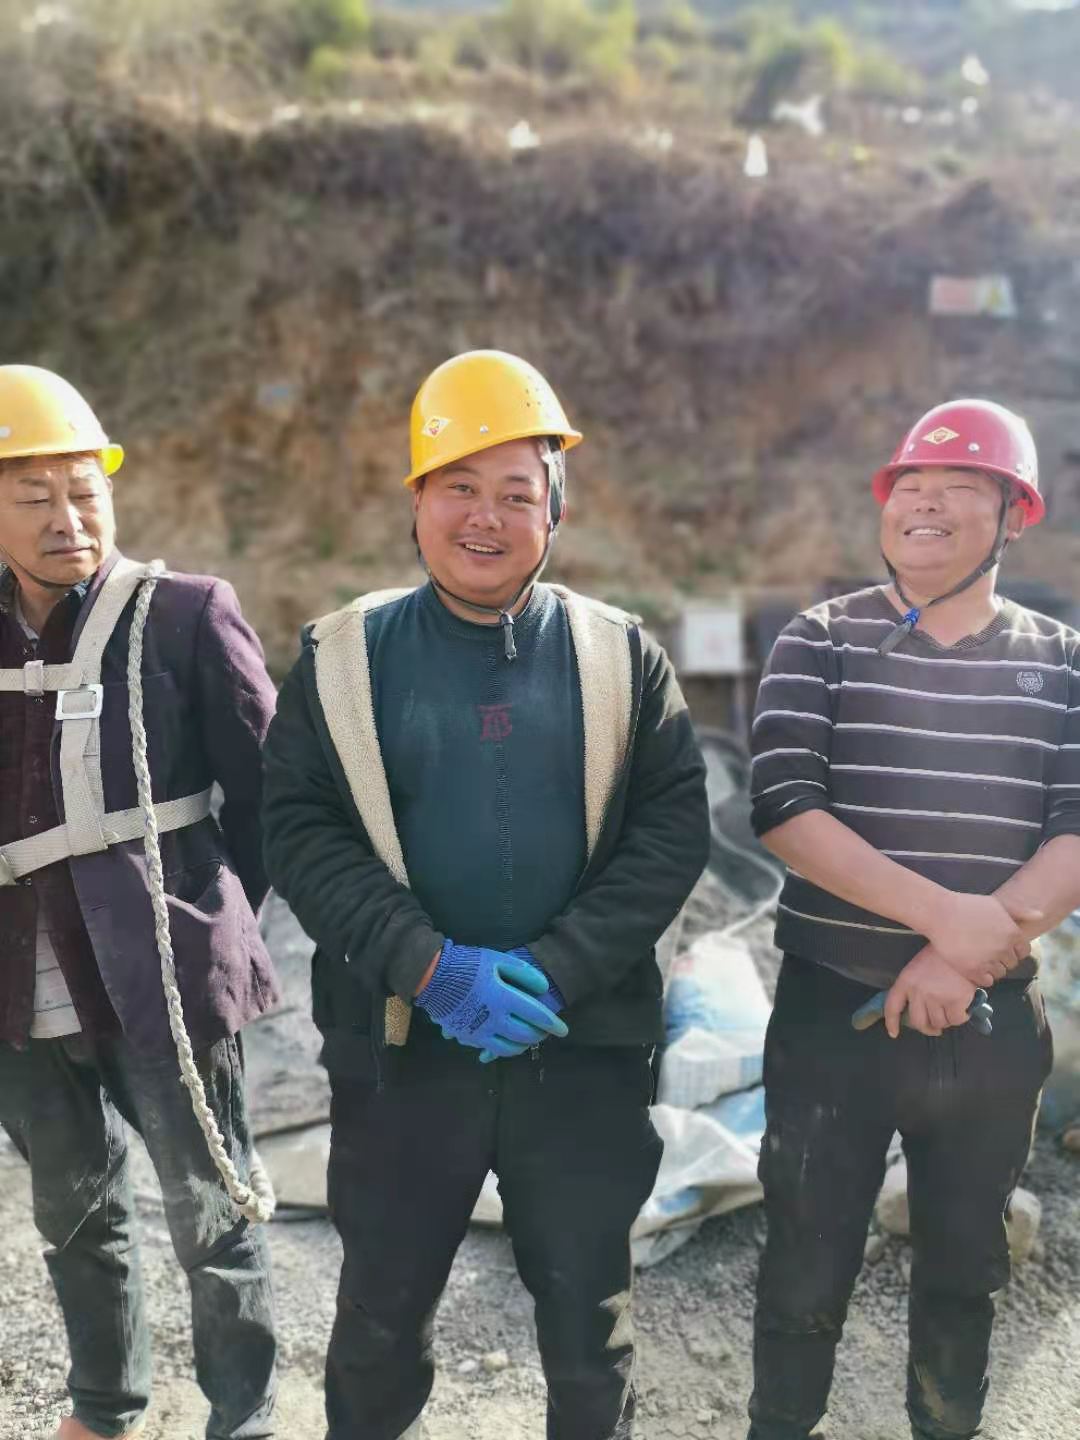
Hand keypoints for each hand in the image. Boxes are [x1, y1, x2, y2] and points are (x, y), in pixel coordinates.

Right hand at [415, 942, 568, 1058]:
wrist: (432, 977)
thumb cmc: (467, 964)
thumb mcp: (496, 960)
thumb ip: (522, 973)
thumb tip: (543, 988)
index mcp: (504, 998)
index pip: (536, 1015)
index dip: (552, 1024)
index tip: (563, 1030)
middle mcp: (494, 1020)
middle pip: (524, 1035)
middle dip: (539, 1035)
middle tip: (546, 1032)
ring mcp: (479, 1032)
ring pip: (508, 1048)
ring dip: (522, 1045)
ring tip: (528, 1039)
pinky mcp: (467, 1037)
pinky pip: (490, 1049)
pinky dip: (503, 1048)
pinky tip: (506, 1042)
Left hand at [884, 947, 976, 1038]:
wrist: (962, 944)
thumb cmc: (942, 953)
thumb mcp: (920, 965)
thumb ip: (916, 986)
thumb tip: (921, 1009)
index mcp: (906, 980)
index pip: (892, 1006)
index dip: (892, 1022)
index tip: (894, 1033)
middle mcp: (917, 992)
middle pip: (918, 1022)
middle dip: (928, 1029)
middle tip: (936, 1028)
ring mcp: (936, 997)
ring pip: (939, 1023)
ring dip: (946, 1021)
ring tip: (952, 1010)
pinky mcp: (955, 1001)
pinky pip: (956, 1020)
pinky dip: (961, 1018)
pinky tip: (964, 1009)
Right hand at [924, 893, 1039, 985]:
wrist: (940, 913)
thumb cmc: (968, 907)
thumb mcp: (996, 904)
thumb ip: (1019, 910)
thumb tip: (1040, 915)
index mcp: (1012, 933)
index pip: (1022, 952)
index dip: (1011, 950)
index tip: (997, 945)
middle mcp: (1004, 948)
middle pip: (1011, 964)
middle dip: (1000, 959)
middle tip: (984, 950)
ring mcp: (989, 960)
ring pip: (999, 973)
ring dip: (990, 968)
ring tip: (976, 957)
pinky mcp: (973, 970)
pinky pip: (986, 981)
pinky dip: (980, 976)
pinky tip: (971, 965)